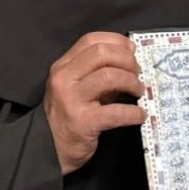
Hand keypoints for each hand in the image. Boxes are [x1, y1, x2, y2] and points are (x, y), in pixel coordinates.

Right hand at [43, 32, 145, 174]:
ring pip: (109, 76)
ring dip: (132, 82)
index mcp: (63, 66)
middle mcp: (64, 79)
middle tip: (138, 73)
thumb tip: (130, 63)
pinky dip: (133, 113)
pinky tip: (139, 115)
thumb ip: (95, 73)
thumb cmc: (67, 115)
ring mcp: (71, 100)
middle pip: (101, 54)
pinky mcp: (82, 122)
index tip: (132, 51)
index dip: (116, 41)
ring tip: (139, 91)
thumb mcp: (75, 88)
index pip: (90, 40)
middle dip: (127, 60)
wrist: (49, 149)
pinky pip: (115, 112)